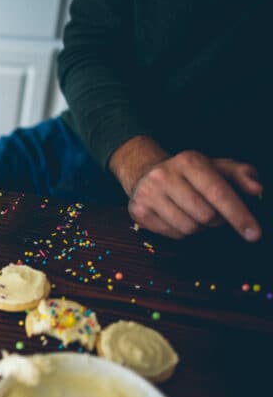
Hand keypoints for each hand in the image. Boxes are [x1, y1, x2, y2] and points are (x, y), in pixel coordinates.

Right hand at [126, 151, 262, 240]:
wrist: (145, 172)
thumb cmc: (190, 174)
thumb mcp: (217, 167)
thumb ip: (241, 175)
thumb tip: (257, 189)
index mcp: (189, 161)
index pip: (218, 193)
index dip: (239, 215)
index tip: (254, 234)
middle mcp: (165, 175)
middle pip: (205, 216)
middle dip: (216, 220)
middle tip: (212, 213)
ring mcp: (148, 194)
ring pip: (189, 228)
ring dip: (199, 227)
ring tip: (193, 214)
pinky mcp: (138, 211)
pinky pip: (173, 234)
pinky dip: (182, 231)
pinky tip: (177, 217)